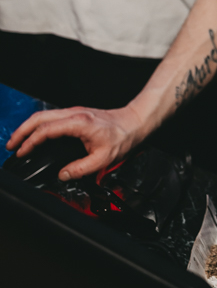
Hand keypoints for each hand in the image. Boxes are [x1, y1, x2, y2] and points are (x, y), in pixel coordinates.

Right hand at [5, 105, 144, 180]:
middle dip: (22, 131)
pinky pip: (51, 117)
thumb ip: (81, 168)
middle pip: (39, 117)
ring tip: (17, 141)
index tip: (22, 152)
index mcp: (78, 123)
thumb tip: (63, 175)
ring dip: (28, 126)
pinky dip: (38, 125)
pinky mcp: (76, 114)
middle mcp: (74, 114)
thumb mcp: (103, 158)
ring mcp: (74, 112)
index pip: (46, 130)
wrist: (134, 122)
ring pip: (44, 115)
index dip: (31, 141)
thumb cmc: (122, 137)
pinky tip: (35, 134)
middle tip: (10, 145)